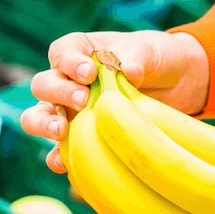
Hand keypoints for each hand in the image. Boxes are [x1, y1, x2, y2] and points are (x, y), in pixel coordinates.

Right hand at [20, 30, 208, 172]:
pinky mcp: (80, 138)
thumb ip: (136, 58)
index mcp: (79, 51)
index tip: (89, 73)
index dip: (70, 63)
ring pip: (38, 117)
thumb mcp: (150, 51)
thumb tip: (129, 72)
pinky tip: (65, 162)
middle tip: (83, 100)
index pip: (61, 53)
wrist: (176, 84)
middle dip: (59, 93)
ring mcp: (70, 111)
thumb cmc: (156, 59)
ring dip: (44, 124)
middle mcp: (67, 81)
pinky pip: (59, 150)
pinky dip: (57, 156)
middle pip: (44, 85)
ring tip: (61, 130)